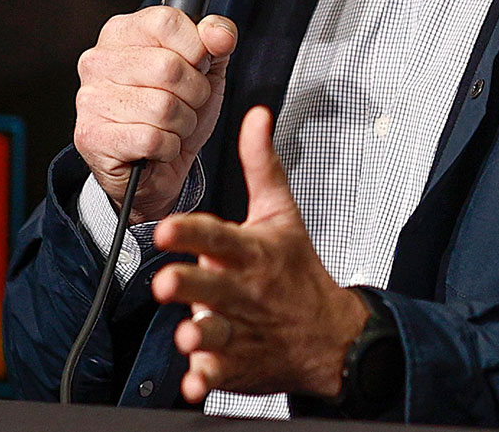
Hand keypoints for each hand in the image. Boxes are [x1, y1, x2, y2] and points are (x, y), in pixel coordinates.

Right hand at [73, 5, 237, 222]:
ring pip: (163, 107)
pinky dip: (167, 147)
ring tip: (170, 126)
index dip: (196, 48)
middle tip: (186, 103)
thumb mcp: (204, 69)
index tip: (197, 65)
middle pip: (169, 67)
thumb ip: (215, 41)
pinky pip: (151, 139)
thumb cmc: (175, 111)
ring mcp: (90, 98)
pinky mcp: (91, 136)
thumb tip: (219, 33)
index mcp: (121, 32)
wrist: (155, 168)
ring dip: (181, 124)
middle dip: (194, 93)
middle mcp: (98, 60)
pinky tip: (157, 145)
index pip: (167, 22)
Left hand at [152, 105, 367, 401]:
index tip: (166, 228)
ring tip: (187, 335)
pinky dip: (206, 379)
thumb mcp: (282, 215)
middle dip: (189, 285)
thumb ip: (261, 165)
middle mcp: (244, 291)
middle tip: (165, 282)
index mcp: (251, 253)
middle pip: (212, 286)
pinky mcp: (238, 363)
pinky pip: (219, 373)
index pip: (218, 236)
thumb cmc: (299, 272)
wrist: (333, 338)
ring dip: (200, 335)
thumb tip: (255, 116)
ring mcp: (242, 330)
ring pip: (216, 332)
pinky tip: (193, 381)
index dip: (191, 232)